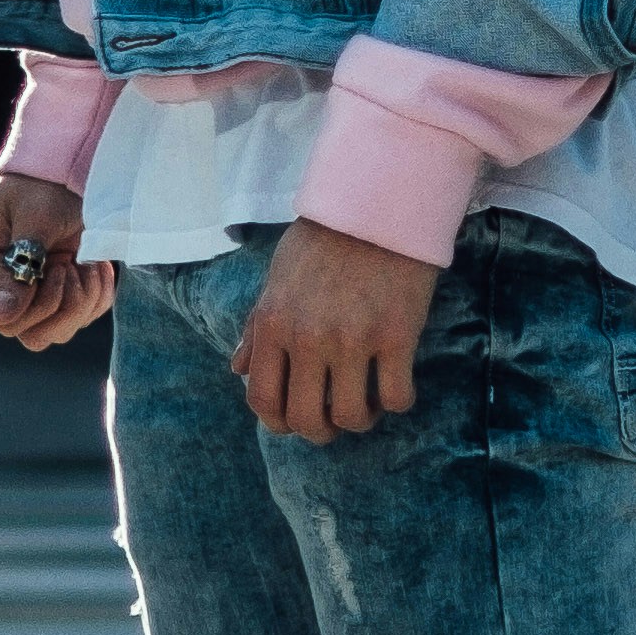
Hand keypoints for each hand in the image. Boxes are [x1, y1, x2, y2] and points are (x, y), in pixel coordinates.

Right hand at [0, 172, 112, 347]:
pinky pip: (83, 316)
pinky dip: (97, 296)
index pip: (6, 320)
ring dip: (84, 301)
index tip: (59, 267)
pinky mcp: (63, 289)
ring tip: (87, 263)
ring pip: (60, 330)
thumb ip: (20, 266)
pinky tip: (97, 265)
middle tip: (73, 266)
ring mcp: (35, 290)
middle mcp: (4, 284)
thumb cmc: (46, 183)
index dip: (40, 306)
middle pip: (33, 334)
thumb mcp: (36, 219)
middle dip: (65, 307)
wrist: (69, 163)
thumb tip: (0, 317)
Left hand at [237, 218, 441, 440]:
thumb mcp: (277, 277)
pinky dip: (397, 402)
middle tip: (334, 419)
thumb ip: (257, 326)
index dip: (278, 423)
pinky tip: (396, 385)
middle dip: (319, 432)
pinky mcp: (397, 336)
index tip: (296, 419)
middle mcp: (309, 338)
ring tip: (368, 403)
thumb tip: (237, 370)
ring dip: (360, 420)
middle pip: (305, 419)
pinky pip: (396, 397)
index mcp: (274, 324)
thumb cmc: (324, 237)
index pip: (262, 399)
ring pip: (351, 417)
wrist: (377, 202)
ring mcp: (353, 340)